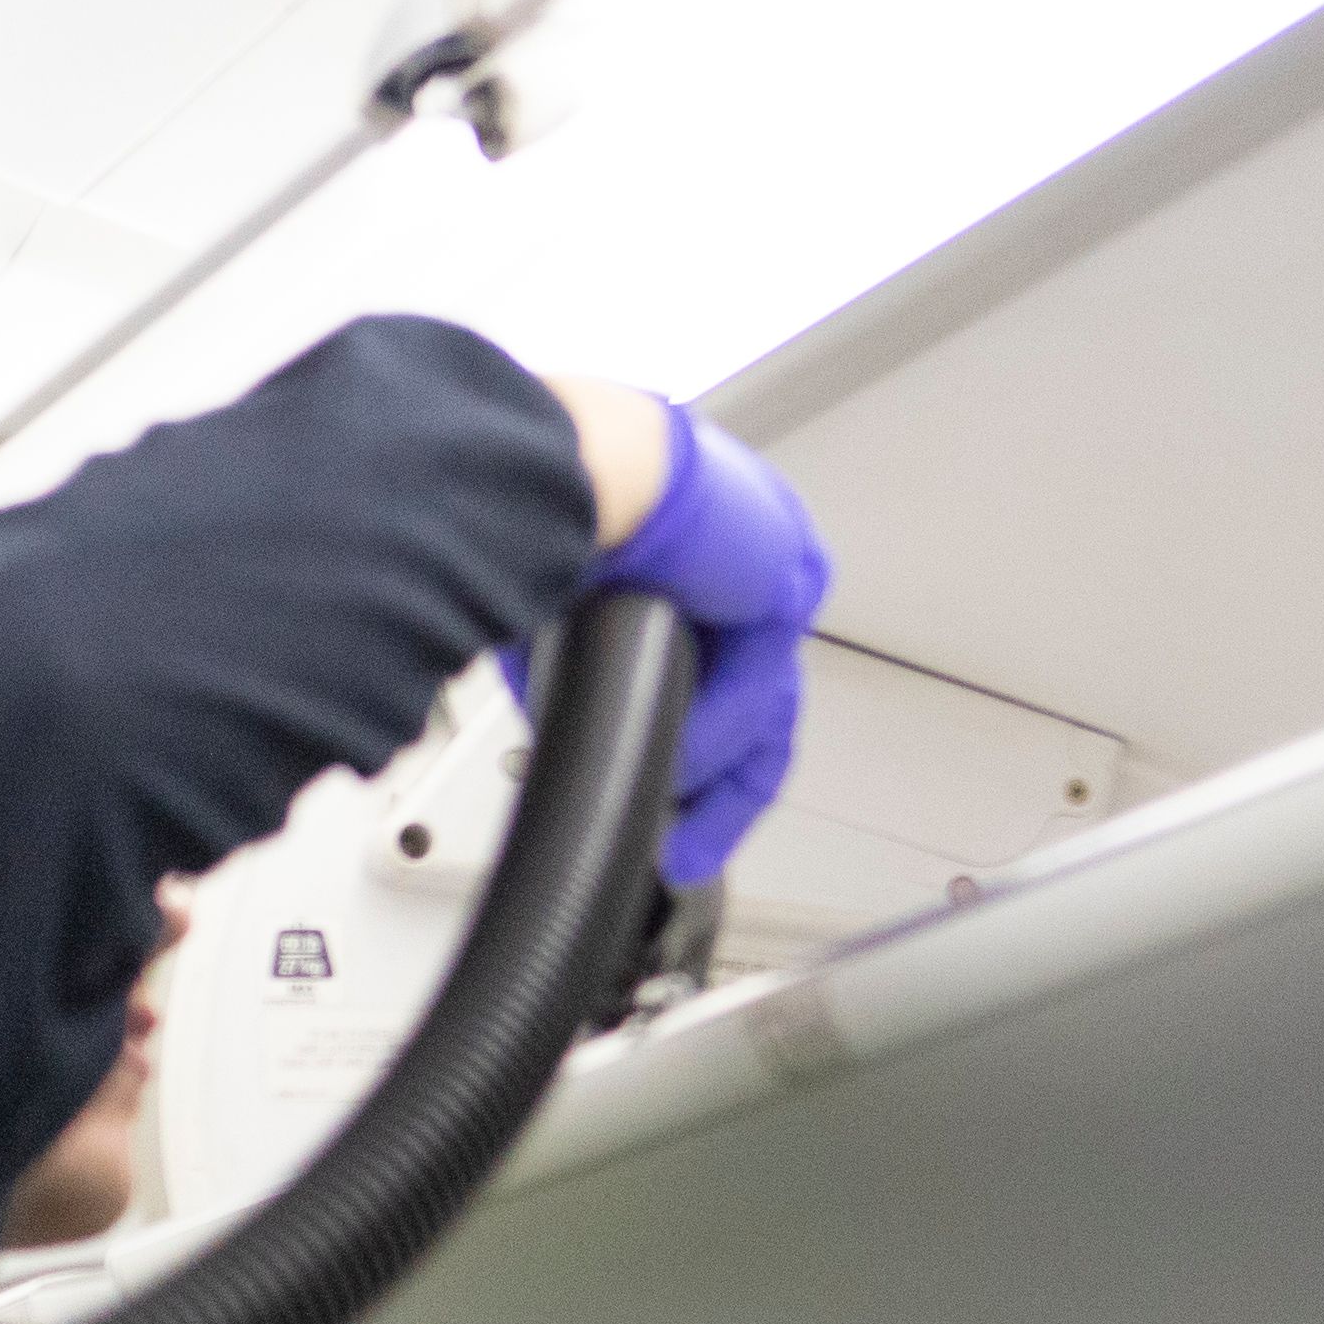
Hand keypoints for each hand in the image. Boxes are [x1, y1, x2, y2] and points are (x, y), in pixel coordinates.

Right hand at [541, 407, 824, 891]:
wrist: (567, 469)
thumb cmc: (540, 510)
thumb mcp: (557, 616)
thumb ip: (582, 671)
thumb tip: (567, 730)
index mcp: (693, 543)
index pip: (718, 661)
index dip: (694, 743)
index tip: (670, 810)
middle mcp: (744, 546)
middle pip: (761, 697)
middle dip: (725, 791)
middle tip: (691, 854)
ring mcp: (772, 563)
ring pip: (762, 705)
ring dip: (713, 775)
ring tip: (668, 814)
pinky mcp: (783, 584)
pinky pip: (753, 690)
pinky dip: (709, 734)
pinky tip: (670, 763)